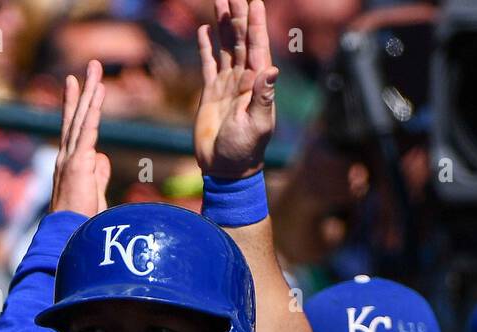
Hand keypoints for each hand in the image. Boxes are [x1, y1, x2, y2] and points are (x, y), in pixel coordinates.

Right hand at [49, 61, 111, 216]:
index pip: (74, 129)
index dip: (76, 106)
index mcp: (69, 163)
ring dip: (90, 92)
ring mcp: (70, 158)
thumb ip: (97, 175)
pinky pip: (87, 130)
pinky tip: (98, 91)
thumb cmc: (80, 222)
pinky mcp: (78, 163)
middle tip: (90, 68)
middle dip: (83, 91)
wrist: (69, 236)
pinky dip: (92, 109)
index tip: (76, 85)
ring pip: (81, 118)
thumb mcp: (93, 194)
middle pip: (76, 117)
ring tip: (95, 69)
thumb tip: (101, 159)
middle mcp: (66, 156)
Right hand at [194, 0, 278, 179]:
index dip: (256, 22)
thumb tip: (272, 70)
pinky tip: (204, 30)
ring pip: (226, 46)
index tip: (255, 0)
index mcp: (257, 83)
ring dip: (223, 24)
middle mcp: (243, 79)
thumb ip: (263, 96)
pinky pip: (208, 64)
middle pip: (241, 39)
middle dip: (238, 14)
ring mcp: (227, 84)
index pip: (257, 46)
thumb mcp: (257, 124)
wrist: (225, 168)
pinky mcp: (211, 93)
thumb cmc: (244, 150)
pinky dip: (206, 47)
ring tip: (220, 1)